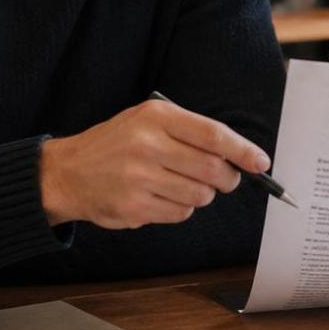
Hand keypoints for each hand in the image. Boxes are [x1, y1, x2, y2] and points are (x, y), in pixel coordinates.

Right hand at [39, 98, 270, 229]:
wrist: (68, 172)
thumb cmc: (117, 144)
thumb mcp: (147, 120)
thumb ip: (191, 133)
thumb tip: (240, 156)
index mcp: (155, 116)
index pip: (213, 135)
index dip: (243, 150)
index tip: (261, 163)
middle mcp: (147, 144)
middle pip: (212, 168)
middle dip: (227, 178)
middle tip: (225, 179)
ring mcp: (139, 178)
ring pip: (200, 195)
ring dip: (202, 194)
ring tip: (181, 184)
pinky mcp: (135, 207)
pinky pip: (181, 213)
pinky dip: (181, 208)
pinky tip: (162, 197)